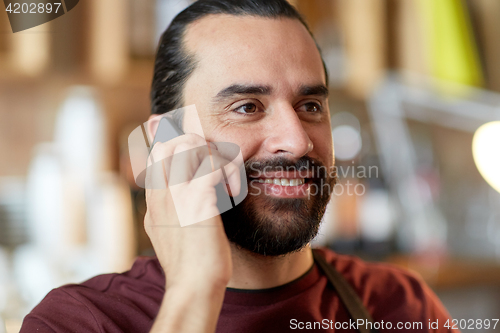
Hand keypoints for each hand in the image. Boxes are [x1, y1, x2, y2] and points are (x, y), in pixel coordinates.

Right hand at [144, 133, 240, 289]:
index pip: (157, 154)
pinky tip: (234, 191)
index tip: (203, 162)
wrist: (193, 287)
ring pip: (189, 145)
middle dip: (196, 144)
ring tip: (226, 181)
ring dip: (215, 156)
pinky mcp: (197, 200)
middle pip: (168, 143)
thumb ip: (170, 208)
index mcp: (154, 200)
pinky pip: (212, 165)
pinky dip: (228, 171)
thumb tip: (180, 191)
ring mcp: (177, 195)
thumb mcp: (169, 232)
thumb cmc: (189, 263)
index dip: (181, 148)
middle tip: (215, 166)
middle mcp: (161, 193)